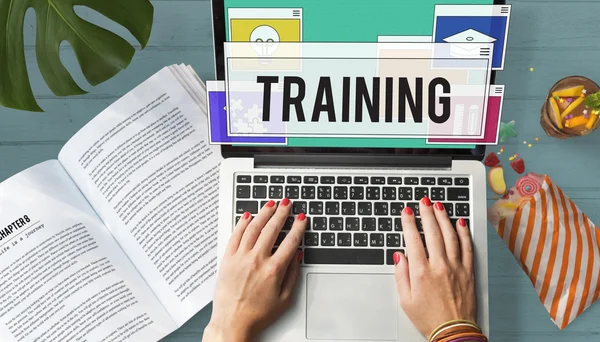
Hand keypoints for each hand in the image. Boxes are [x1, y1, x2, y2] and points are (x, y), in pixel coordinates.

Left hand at [204, 199, 306, 341]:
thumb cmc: (257, 314)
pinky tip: (248, 216)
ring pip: (253, 228)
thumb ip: (293, 274)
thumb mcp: (285, 298)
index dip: (298, 227)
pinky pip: (235, 235)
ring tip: (270, 204)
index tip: (301, 219)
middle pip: (272, 229)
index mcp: (273, 270)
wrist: (232, 322)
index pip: (290, 241)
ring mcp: (240, 258)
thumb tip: (297, 255)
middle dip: (281, 213)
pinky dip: (242, 223)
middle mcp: (257, 260)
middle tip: (286, 204)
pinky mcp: (227, 259)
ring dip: (264, 213)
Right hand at [394, 197, 476, 336]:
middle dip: (427, 213)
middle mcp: (439, 266)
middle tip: (424, 201)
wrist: (453, 332)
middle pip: (433, 233)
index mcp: (421, 272)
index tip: (406, 212)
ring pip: (450, 236)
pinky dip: (464, 233)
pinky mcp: (468, 272)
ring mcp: (456, 267)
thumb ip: (401, 275)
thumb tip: (400, 256)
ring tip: (439, 206)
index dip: (408, 222)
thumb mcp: (405, 300)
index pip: (413, 240)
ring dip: (444, 218)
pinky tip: (460, 223)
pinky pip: (467, 247)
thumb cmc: (429, 318)